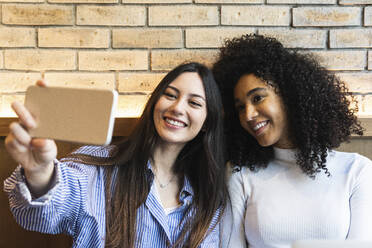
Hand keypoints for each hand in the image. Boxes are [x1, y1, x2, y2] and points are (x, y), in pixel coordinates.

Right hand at [4, 80, 56, 195]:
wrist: (39, 164)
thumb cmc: (47, 150)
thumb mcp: (51, 149)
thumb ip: (46, 146)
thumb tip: (41, 142)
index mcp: (41, 117)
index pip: (40, 99)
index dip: (40, 89)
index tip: (43, 83)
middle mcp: (28, 120)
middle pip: (22, 109)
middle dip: (23, 112)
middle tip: (31, 122)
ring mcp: (19, 130)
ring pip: (17, 127)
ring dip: (23, 133)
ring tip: (30, 140)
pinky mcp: (11, 141)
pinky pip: (13, 141)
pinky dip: (20, 145)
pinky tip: (26, 148)